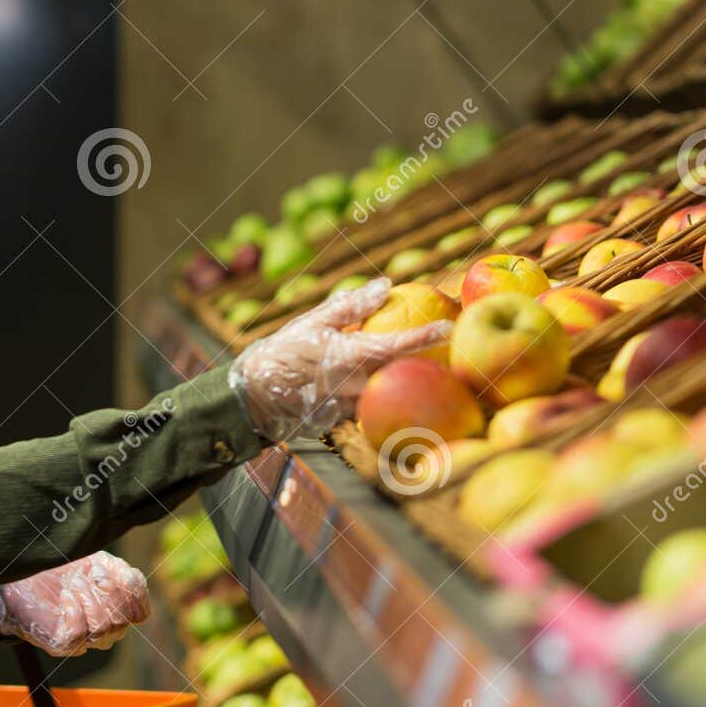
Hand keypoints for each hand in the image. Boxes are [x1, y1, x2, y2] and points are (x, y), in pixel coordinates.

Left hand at [0, 552, 150, 657]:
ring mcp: (83, 640)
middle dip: (108, 592)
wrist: (23, 574)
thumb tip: (131, 580)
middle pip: (122, 621)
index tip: (115, 572)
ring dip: (89, 599)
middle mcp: (104, 630)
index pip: (140, 613)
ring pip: (103, 629)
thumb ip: (121, 570)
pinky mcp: (61, 644)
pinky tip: (64, 595)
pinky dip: (73, 610)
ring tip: (74, 582)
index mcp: (116, 610)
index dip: (134, 592)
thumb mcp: (97, 561)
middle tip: (90, 574)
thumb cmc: (61, 568)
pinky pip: (78, 634)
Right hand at [232, 277, 451, 441]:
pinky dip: (383, 394)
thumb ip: (351, 306)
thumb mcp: (312, 322)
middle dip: (426, 361)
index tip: (451, 326)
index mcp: (350, 356)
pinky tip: (389, 388)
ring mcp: (353, 406)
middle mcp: (356, 384)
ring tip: (424, 369)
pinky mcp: (346, 420)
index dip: (426, 335)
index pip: (398, 345)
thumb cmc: (282, 353)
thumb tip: (385, 286)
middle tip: (448, 349)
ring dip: (407, 380)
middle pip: (403, 372)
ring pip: (390, 391)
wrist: (254, 396)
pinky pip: (372, 405)